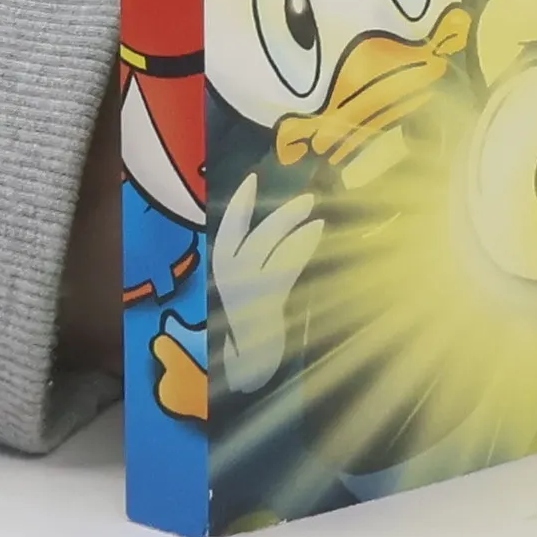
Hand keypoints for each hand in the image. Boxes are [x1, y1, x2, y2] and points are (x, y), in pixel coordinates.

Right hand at [211, 171, 322, 393]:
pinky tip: (316, 234)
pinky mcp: (263, 302)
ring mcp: (244, 290)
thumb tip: (286, 214)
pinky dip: (301, 247)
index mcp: (220, 264)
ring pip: (268, 249)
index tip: (252, 178)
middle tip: (308, 199)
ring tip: (317, 216)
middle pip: (253, 237)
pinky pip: (284, 266)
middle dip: (281, 215)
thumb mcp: (249, 278)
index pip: (227, 226)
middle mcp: (227, 275)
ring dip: (294, 228)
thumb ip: (258, 251)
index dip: (240, 202)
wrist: (253, 359)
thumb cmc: (255, 313)